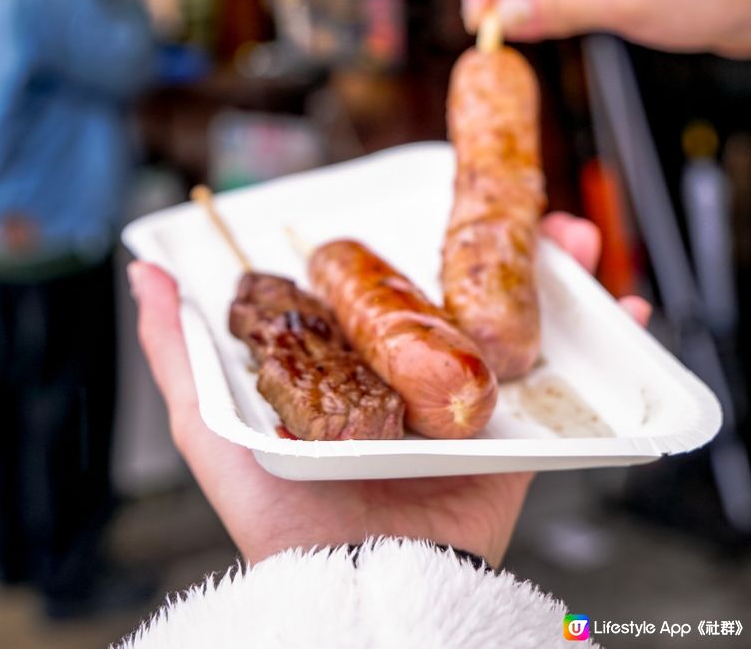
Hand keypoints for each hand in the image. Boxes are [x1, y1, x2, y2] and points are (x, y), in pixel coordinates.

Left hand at [128, 214, 647, 566]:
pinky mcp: (514, 434)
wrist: (354, 580)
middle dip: (501, 240)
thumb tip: (142, 267)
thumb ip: (177, 346)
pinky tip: (623, 301)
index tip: (442, 186)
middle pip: (463, 287)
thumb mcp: (209, 417)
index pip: (388, 278)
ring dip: (558, 270)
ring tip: (576, 232)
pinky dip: (603, 341)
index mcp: (355, 357)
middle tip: (528, 204)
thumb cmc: (274, 505)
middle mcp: (412, 369)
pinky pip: (569, 384)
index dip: (418, 231)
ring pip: (519, 317)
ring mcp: (465, 398)